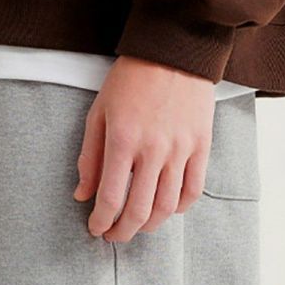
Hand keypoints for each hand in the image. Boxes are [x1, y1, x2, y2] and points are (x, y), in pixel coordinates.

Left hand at [74, 56, 214, 241]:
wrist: (175, 49)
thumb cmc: (131, 79)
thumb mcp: (99, 112)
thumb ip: (89, 157)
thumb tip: (82, 194)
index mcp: (123, 140)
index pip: (111, 198)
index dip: (101, 222)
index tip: (95, 228)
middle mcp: (154, 150)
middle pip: (139, 211)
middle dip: (123, 232)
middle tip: (113, 235)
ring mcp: (181, 150)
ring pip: (167, 207)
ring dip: (149, 226)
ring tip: (137, 226)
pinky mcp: (202, 146)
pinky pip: (193, 191)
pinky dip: (179, 208)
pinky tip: (166, 209)